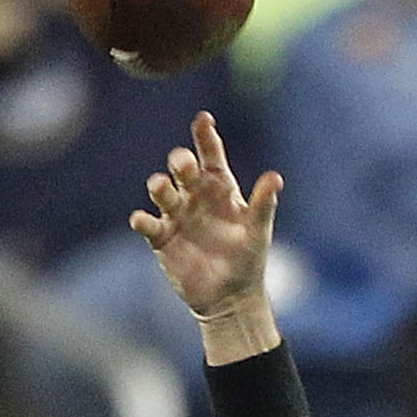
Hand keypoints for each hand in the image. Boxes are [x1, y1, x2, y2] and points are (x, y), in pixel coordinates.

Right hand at [130, 111, 282, 321]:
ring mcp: (176, 216)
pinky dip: (142, 221)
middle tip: (182, 163)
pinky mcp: (162, 239)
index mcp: (219, 187)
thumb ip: (264, 204)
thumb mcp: (258, 232)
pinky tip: (141, 220)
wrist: (230, 297)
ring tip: (160, 186)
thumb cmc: (247, 259)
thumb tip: (275, 177)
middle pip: (183, 171)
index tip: (203, 119)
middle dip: (180, 163)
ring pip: (162, 193)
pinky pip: (148, 226)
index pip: (211, 156)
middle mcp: (195, 196)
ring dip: (159, 187)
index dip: (206, 137)